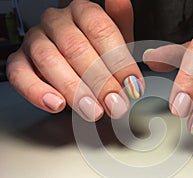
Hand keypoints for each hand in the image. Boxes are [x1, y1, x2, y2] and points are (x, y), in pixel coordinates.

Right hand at [6, 0, 143, 121]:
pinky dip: (37, 91)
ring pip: (49, 60)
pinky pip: (20, 74)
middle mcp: (57, 22)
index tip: (132, 85)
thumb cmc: (98, 50)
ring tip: (92, 110)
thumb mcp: (117, 38)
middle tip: (114, 104)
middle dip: (99, 81)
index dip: (118, 61)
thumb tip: (122, 1)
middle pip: (76, 47)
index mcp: (83, 11)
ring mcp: (36, 40)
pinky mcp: (19, 61)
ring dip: (73, 89)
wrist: (75, 61)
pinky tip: (56, 104)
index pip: (101, 30)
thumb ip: (122, 22)